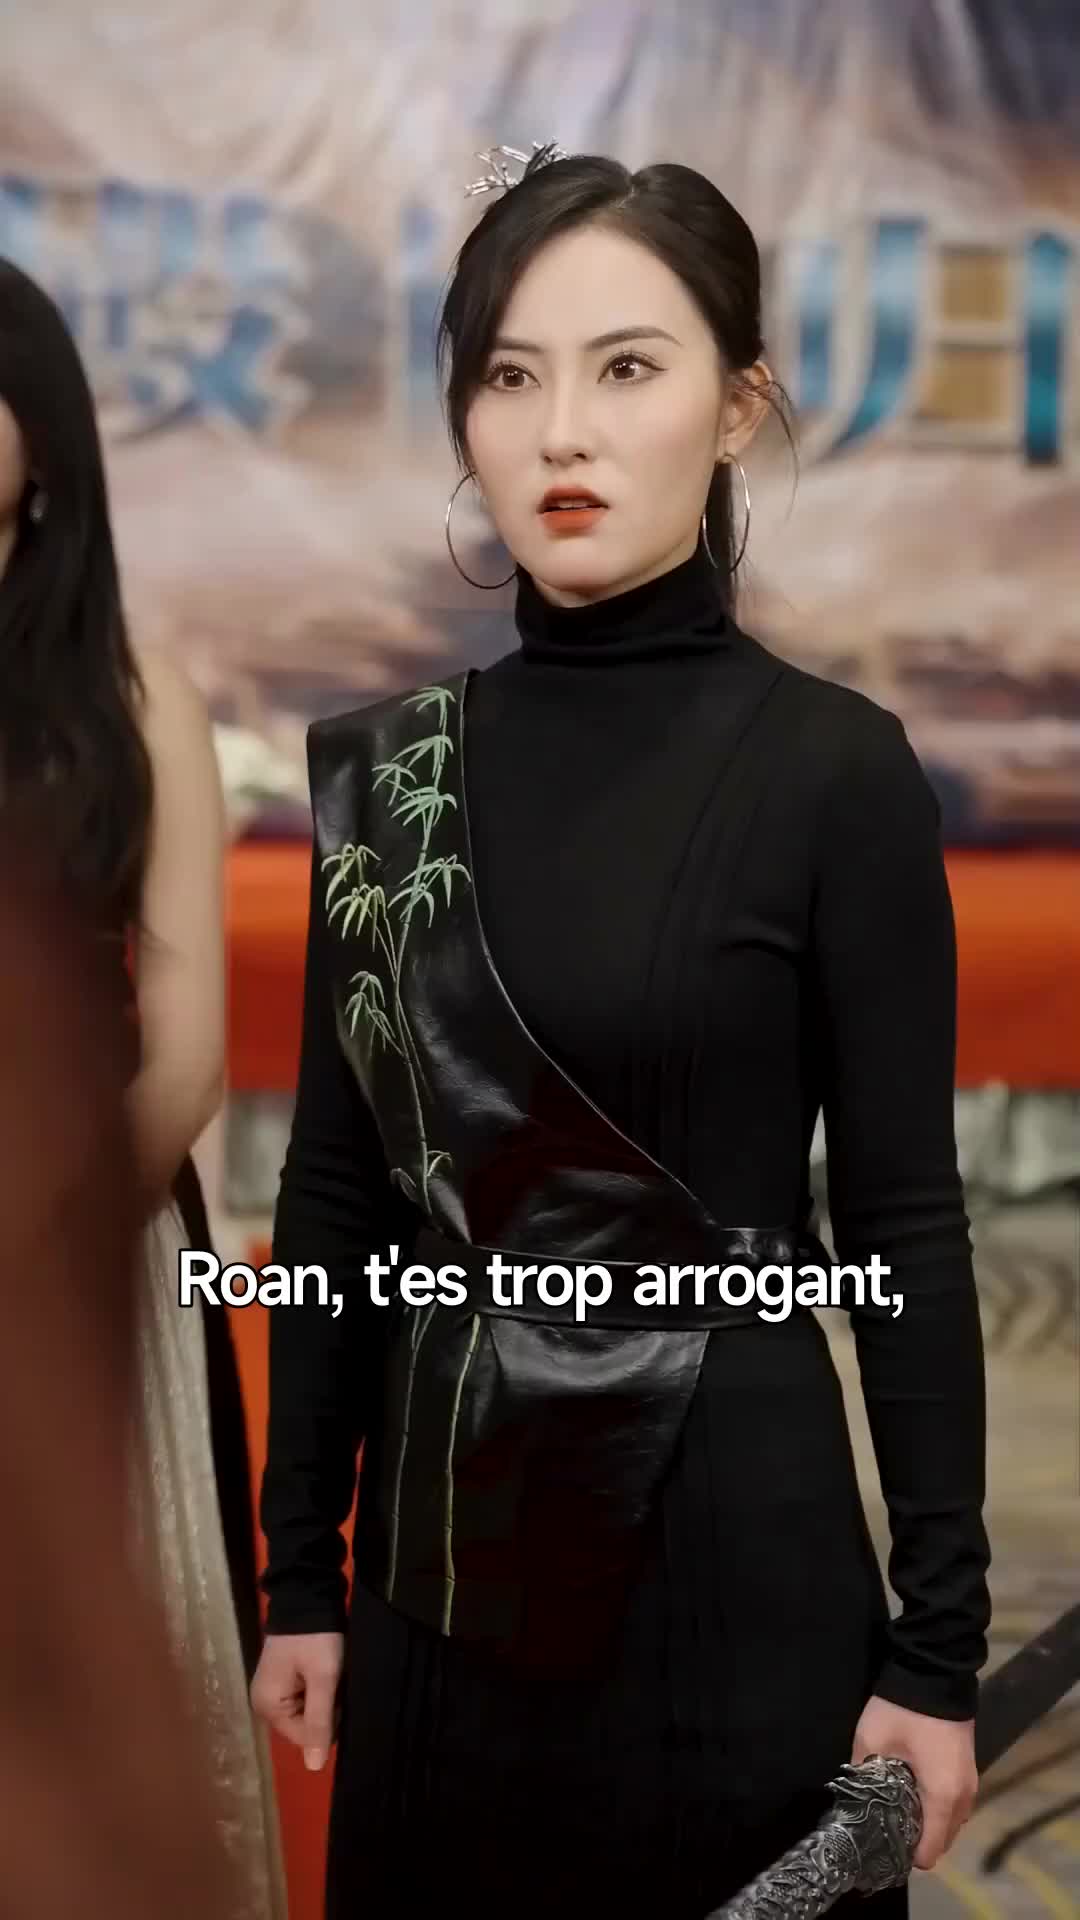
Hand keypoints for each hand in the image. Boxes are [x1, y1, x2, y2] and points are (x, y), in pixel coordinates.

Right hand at [250, 1631, 344, 1771]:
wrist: (308, 1596)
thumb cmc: (315, 1639)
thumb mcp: (323, 1679)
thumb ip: (319, 1723)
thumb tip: (315, 1768)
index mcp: (268, 1707)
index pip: (305, 1738)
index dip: (328, 1722)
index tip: (336, 1694)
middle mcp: (264, 1704)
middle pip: (305, 1726)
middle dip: (325, 1709)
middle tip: (333, 1681)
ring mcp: (272, 1691)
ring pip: (307, 1712)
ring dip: (323, 1698)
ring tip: (330, 1673)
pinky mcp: (282, 1680)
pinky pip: (304, 1698)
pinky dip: (318, 1688)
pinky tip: (324, 1671)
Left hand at [852, 1696, 976, 1869]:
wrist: (935, 1669)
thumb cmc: (903, 1710)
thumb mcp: (872, 1741)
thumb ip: (863, 1775)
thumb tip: (854, 1798)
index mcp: (943, 1797)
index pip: (929, 1852)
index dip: (903, 1855)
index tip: (879, 1845)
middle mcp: (963, 1798)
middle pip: (942, 1841)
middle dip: (914, 1841)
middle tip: (883, 1827)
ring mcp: (970, 1783)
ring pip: (950, 1822)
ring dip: (927, 1823)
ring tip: (895, 1810)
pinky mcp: (968, 1769)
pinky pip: (954, 1804)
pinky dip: (936, 1808)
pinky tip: (911, 1792)